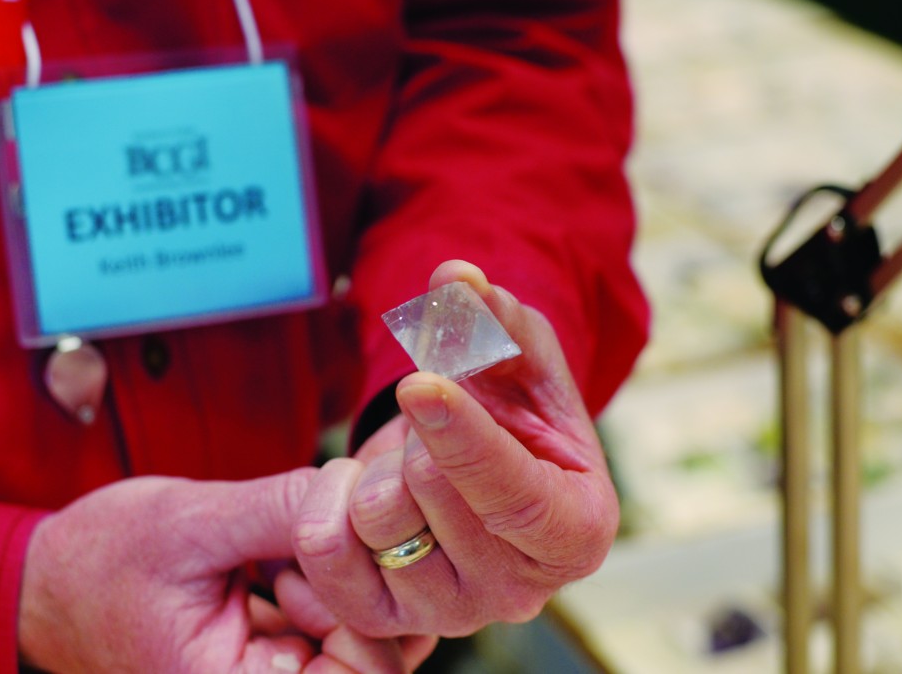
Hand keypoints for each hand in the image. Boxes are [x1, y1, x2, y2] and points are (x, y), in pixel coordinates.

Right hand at [18, 471, 434, 672]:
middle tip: (294, 543)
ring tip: (271, 548)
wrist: (54, 580)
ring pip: (359, 631)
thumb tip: (357, 491)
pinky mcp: (283, 647)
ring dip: (335, 580)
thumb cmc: (105, 560)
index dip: (362, 610)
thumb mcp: (192, 523)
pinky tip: (274, 552)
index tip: (316, 555)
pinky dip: (319, 578)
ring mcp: (277, 672)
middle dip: (348, 587)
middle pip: (373, 653)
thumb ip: (279, 511)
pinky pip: (333, 620)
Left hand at [292, 260, 619, 637]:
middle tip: (433, 419)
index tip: (418, 381)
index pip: (516, 495)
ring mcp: (451, 614)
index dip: (465, 437)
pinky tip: (360, 487)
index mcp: (576, 530)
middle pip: (430, 493)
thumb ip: (494, 318)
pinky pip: (325, 555)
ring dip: (376, 464)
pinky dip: (327, 500)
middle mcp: (519, 589)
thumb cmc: (512, 411)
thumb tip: (457, 278)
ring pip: (376, 521)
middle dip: (415, 431)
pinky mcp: (388, 622)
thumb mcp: (517, 358)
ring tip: (406, 462)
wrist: (475, 471)